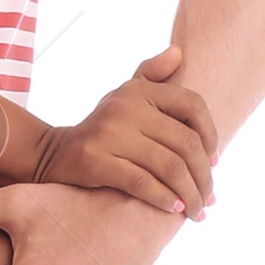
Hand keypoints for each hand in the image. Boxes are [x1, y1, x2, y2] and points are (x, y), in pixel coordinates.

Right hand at [32, 47, 215, 217]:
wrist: (51, 155)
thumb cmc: (101, 130)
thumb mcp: (123, 96)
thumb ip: (151, 74)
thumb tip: (179, 53)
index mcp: (139, 91)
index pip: (193, 105)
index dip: (211, 135)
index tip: (213, 162)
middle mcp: (125, 107)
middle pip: (185, 143)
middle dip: (203, 176)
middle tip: (208, 199)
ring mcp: (109, 133)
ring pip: (169, 166)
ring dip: (189, 194)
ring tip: (196, 212)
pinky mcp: (95, 161)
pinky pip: (143, 183)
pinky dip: (164, 199)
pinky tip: (174, 209)